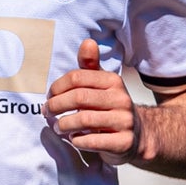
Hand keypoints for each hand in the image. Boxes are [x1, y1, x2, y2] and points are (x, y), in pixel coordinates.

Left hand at [44, 39, 141, 165]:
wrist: (138, 134)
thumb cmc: (110, 106)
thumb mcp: (102, 83)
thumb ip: (90, 65)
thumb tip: (88, 42)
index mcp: (113, 80)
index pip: (77, 78)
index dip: (57, 87)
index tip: (49, 96)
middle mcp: (121, 98)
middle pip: (78, 98)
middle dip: (56, 106)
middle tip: (47, 112)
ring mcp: (124, 121)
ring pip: (84, 120)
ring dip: (64, 125)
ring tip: (58, 127)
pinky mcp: (124, 142)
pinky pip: (93, 141)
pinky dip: (77, 140)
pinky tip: (74, 138)